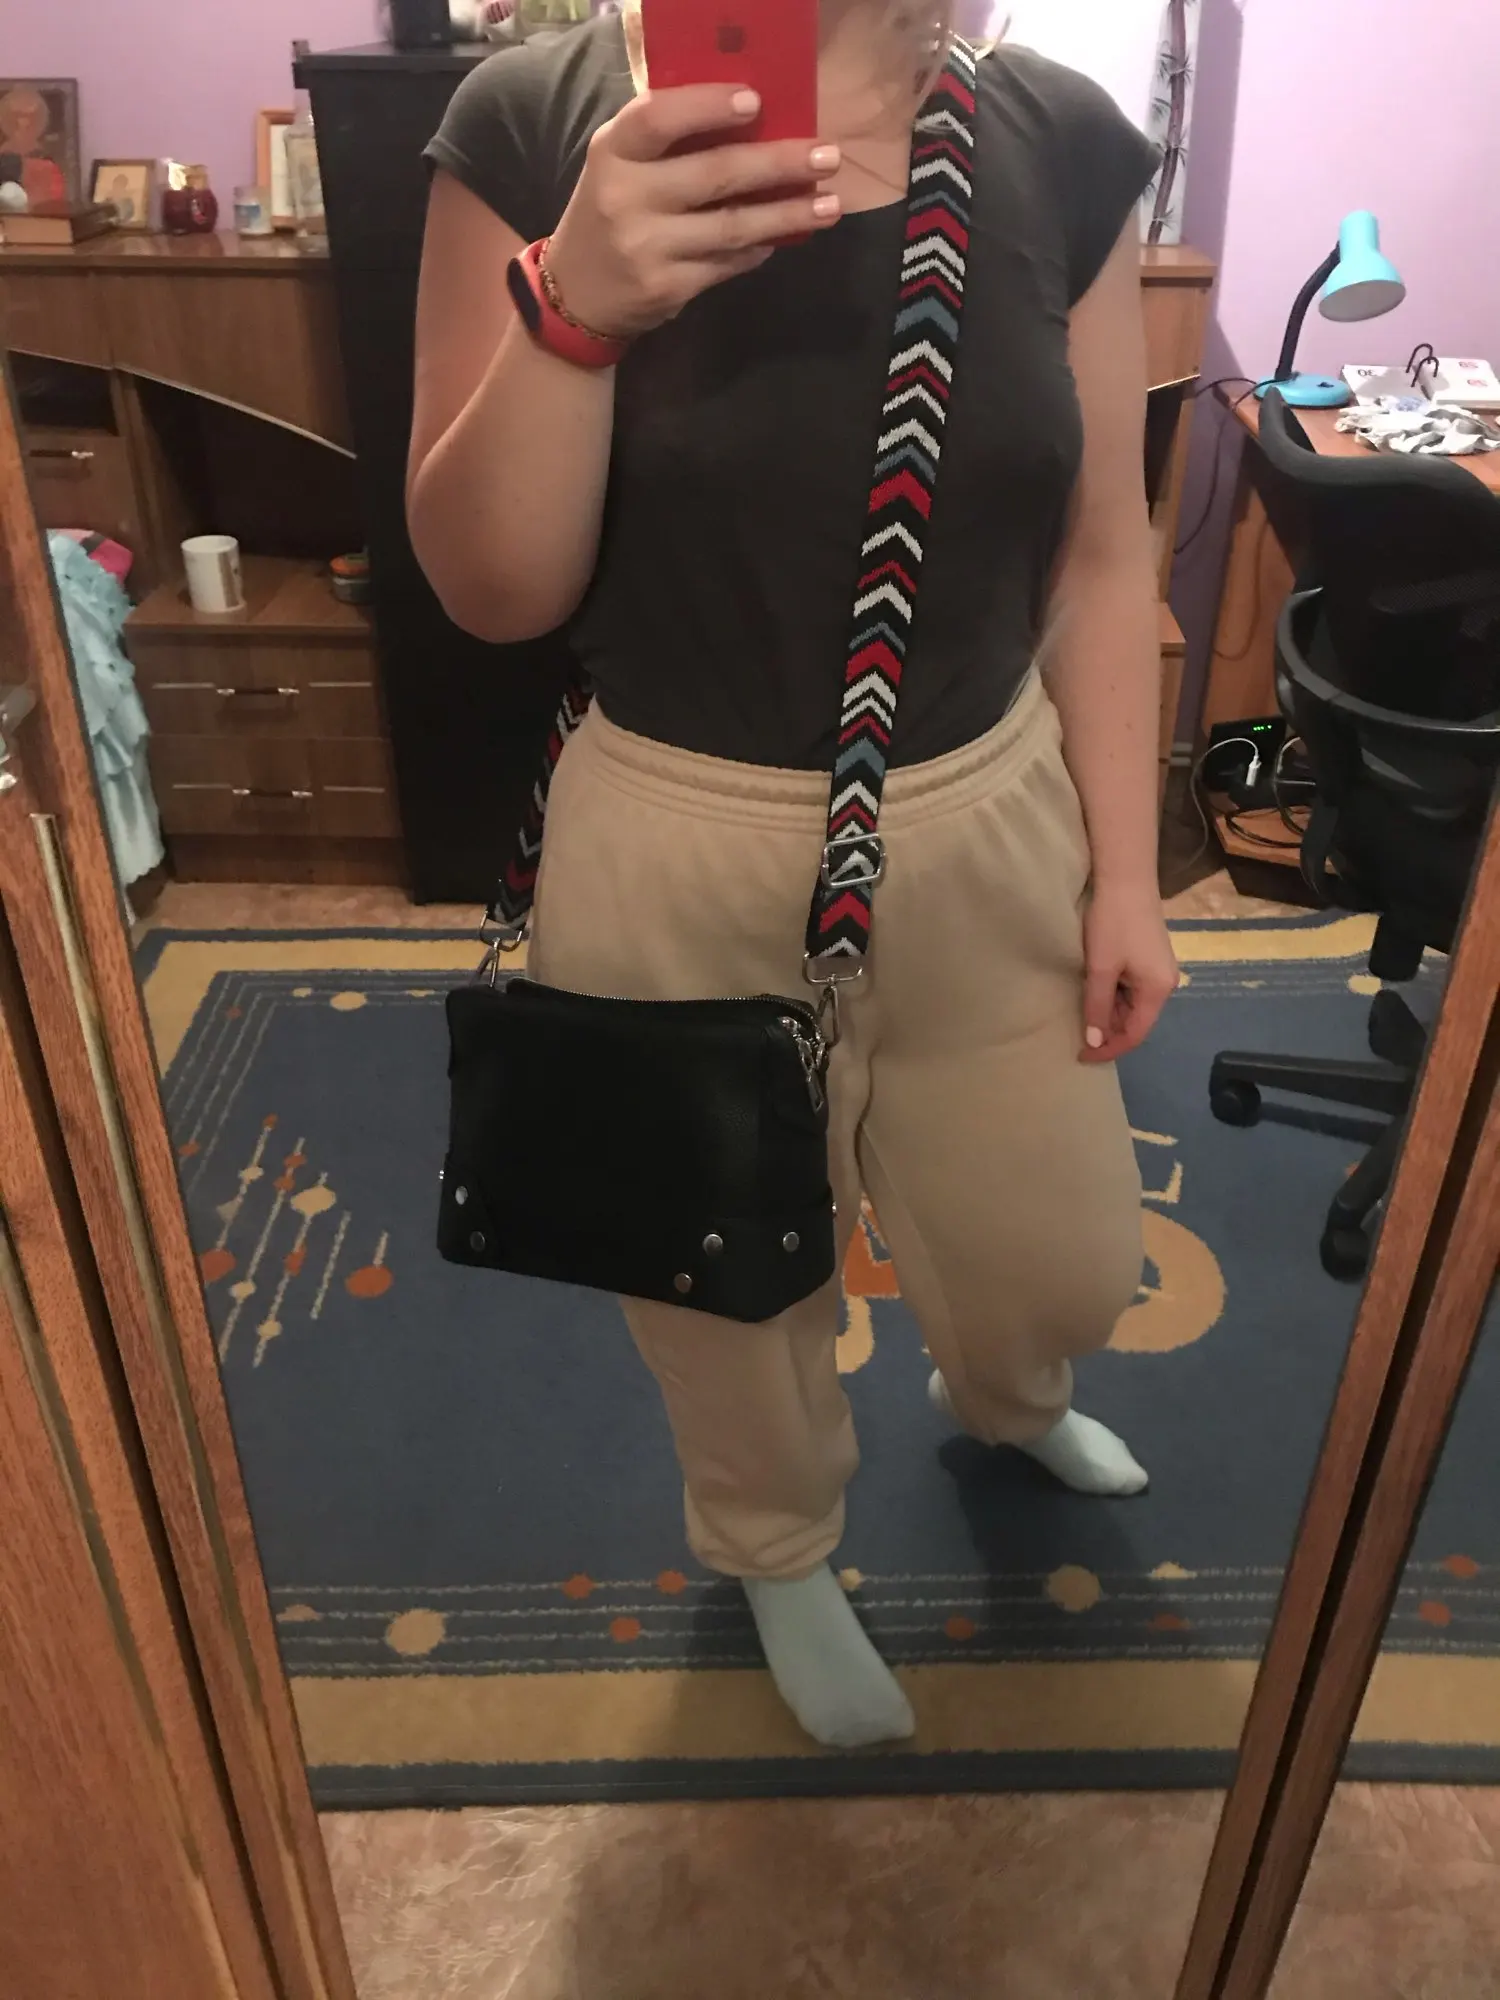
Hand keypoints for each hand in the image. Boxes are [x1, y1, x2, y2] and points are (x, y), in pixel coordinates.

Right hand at [544, 86, 840, 339]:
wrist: (574, 295)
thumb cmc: (610, 212)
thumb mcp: (620, 165)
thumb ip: (667, 140)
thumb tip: (752, 121)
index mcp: (613, 152)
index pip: (658, 117)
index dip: (707, 106)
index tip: (756, 101)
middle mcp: (626, 197)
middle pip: (715, 174)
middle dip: (779, 163)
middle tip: (826, 156)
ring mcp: (647, 247)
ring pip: (733, 226)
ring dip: (787, 214)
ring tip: (829, 204)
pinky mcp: (667, 288)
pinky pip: (727, 264)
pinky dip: (759, 250)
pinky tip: (783, 238)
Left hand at [1080, 882, 1178, 1063]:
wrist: (1126, 879)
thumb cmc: (1113, 924)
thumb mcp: (1101, 968)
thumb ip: (1097, 1007)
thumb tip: (1094, 1041)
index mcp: (1158, 990)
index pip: (1135, 1034)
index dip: (1109, 1049)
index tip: (1082, 1056)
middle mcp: (1165, 983)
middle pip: (1135, 1020)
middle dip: (1107, 1030)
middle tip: (1077, 1034)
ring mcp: (1158, 969)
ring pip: (1132, 1004)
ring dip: (1107, 1011)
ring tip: (1081, 1012)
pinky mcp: (1149, 956)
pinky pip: (1131, 987)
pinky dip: (1112, 994)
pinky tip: (1093, 990)